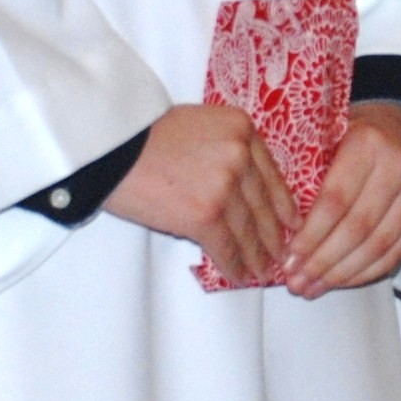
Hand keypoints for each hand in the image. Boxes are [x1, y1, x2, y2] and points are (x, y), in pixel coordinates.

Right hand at [107, 102, 295, 287]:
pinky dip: (235, 265)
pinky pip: (227, 247)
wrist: (109, 148)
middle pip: (263, 205)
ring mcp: (224, 186)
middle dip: (274, 235)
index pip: (271, 175)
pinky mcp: (205, 215)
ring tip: (263, 271)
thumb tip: (244, 187)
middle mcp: (239, 155)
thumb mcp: (199, 125)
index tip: (292, 224)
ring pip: (249, 230)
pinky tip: (240, 275)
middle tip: (282, 255)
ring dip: (258, 256)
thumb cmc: (144, 135)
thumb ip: (226, 148)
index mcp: (241, 129)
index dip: (282, 205)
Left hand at [285, 106, 400, 296]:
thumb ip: (309, 170)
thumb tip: (274, 222)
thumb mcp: (330, 136)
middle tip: (297, 281)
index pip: (336, 200)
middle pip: (357, 228)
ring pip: (378, 245)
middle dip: (323, 261)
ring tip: (314, 287)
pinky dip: (368, 272)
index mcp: (367, 143)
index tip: (290, 256)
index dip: (312, 234)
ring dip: (343, 273)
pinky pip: (397, 252)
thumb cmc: (356, 134)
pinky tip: (343, 281)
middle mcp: (397, 167)